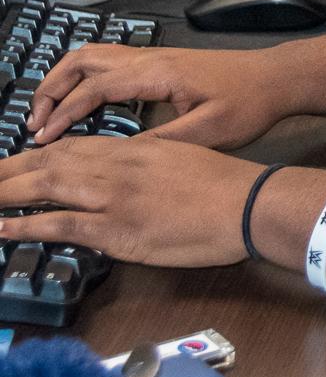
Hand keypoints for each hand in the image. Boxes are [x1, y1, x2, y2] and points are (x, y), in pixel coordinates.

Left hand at [0, 136, 260, 266]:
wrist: (249, 202)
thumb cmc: (225, 184)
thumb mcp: (184, 159)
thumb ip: (150, 163)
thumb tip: (127, 174)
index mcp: (135, 150)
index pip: (73, 148)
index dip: (38, 154)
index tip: (15, 162)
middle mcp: (118, 167)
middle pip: (51, 162)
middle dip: (10, 170)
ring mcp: (115, 197)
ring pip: (47, 186)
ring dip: (7, 191)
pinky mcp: (118, 229)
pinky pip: (61, 225)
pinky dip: (27, 225)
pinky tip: (2, 228)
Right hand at [28, 45, 292, 148]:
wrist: (278, 79)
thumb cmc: (249, 104)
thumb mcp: (208, 132)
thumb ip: (162, 143)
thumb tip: (115, 158)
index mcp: (157, 73)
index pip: (93, 88)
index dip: (63, 113)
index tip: (41, 139)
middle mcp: (151, 58)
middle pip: (83, 59)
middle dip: (51, 87)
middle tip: (34, 122)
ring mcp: (156, 56)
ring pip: (95, 55)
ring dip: (66, 79)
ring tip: (49, 112)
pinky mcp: (163, 62)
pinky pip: (111, 61)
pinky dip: (86, 77)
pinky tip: (84, 102)